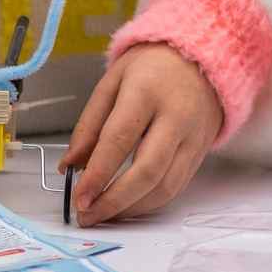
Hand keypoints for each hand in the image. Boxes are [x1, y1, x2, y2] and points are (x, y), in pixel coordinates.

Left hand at [59, 43, 221, 225]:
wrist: (203, 57)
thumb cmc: (152, 67)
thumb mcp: (111, 82)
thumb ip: (89, 125)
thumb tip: (69, 165)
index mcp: (147, 92)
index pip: (119, 140)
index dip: (98, 174)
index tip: (79, 197)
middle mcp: (176, 117)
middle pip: (147, 171)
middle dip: (114, 201)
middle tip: (88, 214)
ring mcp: (193, 137)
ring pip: (165, 186)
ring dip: (130, 208)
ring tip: (102, 214)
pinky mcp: (201, 153)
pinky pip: (176, 187)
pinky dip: (149, 203)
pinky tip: (126, 206)